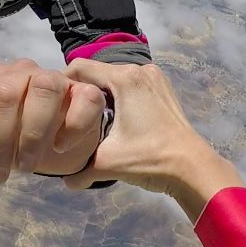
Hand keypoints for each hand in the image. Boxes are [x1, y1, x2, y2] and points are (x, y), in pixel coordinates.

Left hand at [0, 59, 107, 183]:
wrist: (54, 133)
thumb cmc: (6, 127)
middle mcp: (17, 71)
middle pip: (3, 94)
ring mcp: (52, 78)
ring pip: (43, 90)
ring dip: (32, 135)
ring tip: (25, 168)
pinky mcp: (83, 93)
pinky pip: (83, 99)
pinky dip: (71, 125)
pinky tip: (60, 147)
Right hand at [61, 59, 243, 220]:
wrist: (193, 169)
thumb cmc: (151, 159)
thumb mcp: (107, 162)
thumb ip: (78, 169)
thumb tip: (63, 179)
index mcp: (125, 79)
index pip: (80, 67)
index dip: (61, 83)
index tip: (52, 103)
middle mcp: (140, 70)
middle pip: (97, 73)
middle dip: (80, 91)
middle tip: (65, 113)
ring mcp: (154, 78)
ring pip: (114, 80)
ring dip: (99, 95)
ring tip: (86, 118)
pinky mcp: (162, 89)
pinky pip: (129, 86)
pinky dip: (117, 98)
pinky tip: (110, 120)